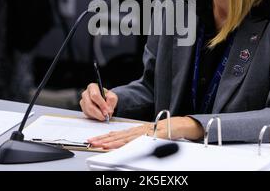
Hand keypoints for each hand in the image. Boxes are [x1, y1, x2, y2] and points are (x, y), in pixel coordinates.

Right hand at [80, 83, 117, 121]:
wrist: (104, 101)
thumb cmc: (107, 97)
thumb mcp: (112, 97)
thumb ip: (111, 101)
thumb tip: (108, 109)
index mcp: (92, 87)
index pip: (95, 95)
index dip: (101, 104)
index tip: (106, 111)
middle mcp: (85, 93)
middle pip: (90, 104)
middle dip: (98, 112)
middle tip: (105, 116)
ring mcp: (83, 101)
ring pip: (88, 111)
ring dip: (97, 115)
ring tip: (104, 116)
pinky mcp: (83, 109)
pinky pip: (88, 115)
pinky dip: (95, 116)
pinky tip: (99, 115)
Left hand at [87, 117, 203, 148]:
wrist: (178, 125)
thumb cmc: (165, 130)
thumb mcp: (149, 134)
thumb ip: (138, 137)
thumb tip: (124, 141)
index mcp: (136, 130)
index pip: (117, 134)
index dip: (105, 137)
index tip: (94, 140)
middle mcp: (137, 131)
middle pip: (117, 136)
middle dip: (103, 140)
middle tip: (91, 142)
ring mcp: (143, 133)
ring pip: (123, 138)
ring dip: (110, 142)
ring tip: (99, 144)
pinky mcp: (149, 135)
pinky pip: (134, 140)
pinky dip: (124, 143)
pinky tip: (116, 145)